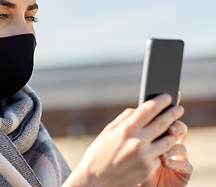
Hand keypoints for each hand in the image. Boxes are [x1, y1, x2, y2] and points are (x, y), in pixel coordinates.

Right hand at [63, 94, 185, 186]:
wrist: (96, 181)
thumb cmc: (99, 154)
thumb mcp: (108, 132)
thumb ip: (124, 119)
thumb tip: (139, 110)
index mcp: (126, 129)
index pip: (149, 109)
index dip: (160, 101)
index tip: (167, 97)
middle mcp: (137, 142)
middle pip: (163, 123)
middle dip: (173, 113)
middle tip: (179, 108)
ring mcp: (145, 157)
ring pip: (168, 141)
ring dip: (172, 133)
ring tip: (173, 128)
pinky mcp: (148, 169)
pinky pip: (160, 156)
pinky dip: (160, 151)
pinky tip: (158, 147)